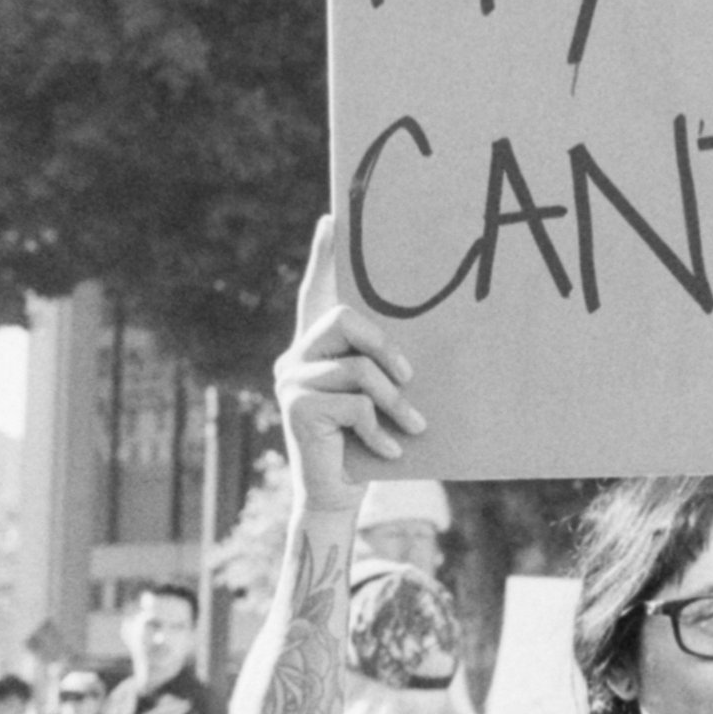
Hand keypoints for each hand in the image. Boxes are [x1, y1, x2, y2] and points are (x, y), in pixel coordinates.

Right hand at [274, 213, 427, 516]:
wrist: (337, 493)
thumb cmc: (364, 440)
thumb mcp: (376, 396)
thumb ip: (380, 366)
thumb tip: (421, 345)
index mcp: (315, 347)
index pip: (315, 292)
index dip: (323, 257)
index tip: (333, 220)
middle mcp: (294, 357)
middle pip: (345, 319)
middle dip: (385, 348)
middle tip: (410, 379)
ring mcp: (291, 381)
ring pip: (359, 369)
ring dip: (394, 402)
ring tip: (412, 426)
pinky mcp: (297, 409)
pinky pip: (356, 405)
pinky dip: (381, 430)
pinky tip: (389, 450)